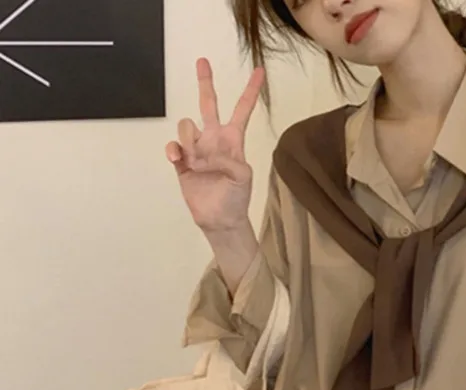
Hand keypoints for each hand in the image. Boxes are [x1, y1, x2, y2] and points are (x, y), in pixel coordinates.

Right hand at [165, 59, 264, 233]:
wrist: (220, 219)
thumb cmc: (236, 198)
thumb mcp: (243, 177)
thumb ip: (230, 159)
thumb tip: (206, 153)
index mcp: (233, 140)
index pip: (242, 110)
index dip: (251, 91)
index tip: (259, 71)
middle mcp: (214, 140)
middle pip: (208, 104)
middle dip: (205, 82)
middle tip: (203, 61)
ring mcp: (197, 149)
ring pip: (186, 126)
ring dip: (189, 139)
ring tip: (197, 161)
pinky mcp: (182, 161)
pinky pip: (173, 146)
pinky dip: (174, 149)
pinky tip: (179, 159)